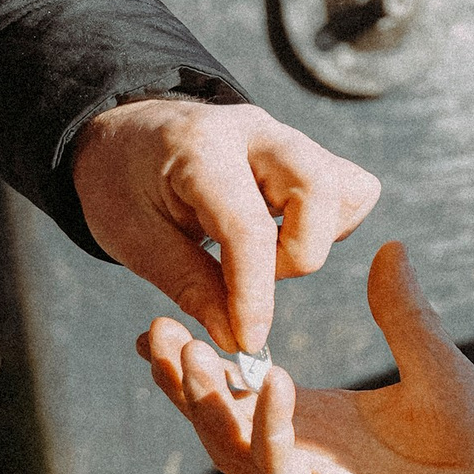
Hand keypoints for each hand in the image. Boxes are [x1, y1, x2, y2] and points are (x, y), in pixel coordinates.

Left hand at [73, 95, 379, 355]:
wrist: (126, 138)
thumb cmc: (122, 186)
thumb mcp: (133, 239)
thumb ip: (189, 286)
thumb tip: (238, 338)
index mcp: (199, 147)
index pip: (246, 227)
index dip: (253, 294)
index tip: (247, 341)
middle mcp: (254, 132)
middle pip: (320, 192)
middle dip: (297, 255)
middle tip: (254, 279)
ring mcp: (287, 138)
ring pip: (346, 192)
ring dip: (315, 240)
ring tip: (264, 256)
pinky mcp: (308, 153)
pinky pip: (351, 192)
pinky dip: (329, 227)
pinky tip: (283, 236)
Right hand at [138, 239, 473, 473]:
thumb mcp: (438, 367)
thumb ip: (404, 315)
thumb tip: (389, 248)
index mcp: (325, 425)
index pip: (243, 391)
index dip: (204, 360)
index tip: (169, 316)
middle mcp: (311, 461)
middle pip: (223, 423)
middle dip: (185, 380)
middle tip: (155, 331)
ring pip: (238, 453)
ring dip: (209, 405)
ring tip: (190, 352)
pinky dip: (272, 430)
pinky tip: (269, 382)